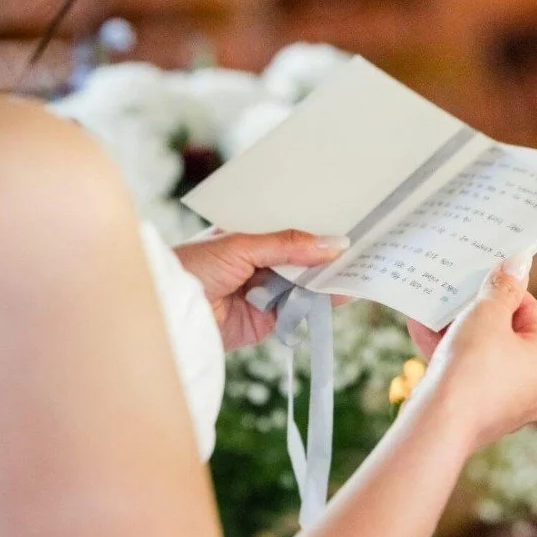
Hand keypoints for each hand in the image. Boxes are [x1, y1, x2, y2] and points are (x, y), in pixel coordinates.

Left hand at [174, 229, 349, 349]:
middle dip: (328, 253)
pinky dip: (319, 305)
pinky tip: (342, 293)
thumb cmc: (193, 266)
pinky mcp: (268, 320)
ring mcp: (266, 290)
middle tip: (366, 242)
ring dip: (328, 278)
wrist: (169, 313)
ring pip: (306, 283)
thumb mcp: (242, 245)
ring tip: (363, 266)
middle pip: (303, 256)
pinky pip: (300, 311)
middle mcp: (260, 261)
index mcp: (250, 234)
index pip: (291, 225)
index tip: (351, 216)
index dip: (318, 223)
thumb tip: (334, 244)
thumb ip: (288, 245)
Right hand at [407, 257, 536, 451]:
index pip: (530, 311)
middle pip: (505, 334)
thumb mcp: (486, 315)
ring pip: (482, 355)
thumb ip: (502, 286)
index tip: (478, 278)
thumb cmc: (471, 369)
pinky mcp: (482, 414)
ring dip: (454, 332)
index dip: (500, 290)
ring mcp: (510, 404)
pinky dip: (448, 355)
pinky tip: (422, 331)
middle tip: (452, 294)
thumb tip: (518, 261)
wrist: (438, 423)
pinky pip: (468, 375)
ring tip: (430, 310)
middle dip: (471, 314)